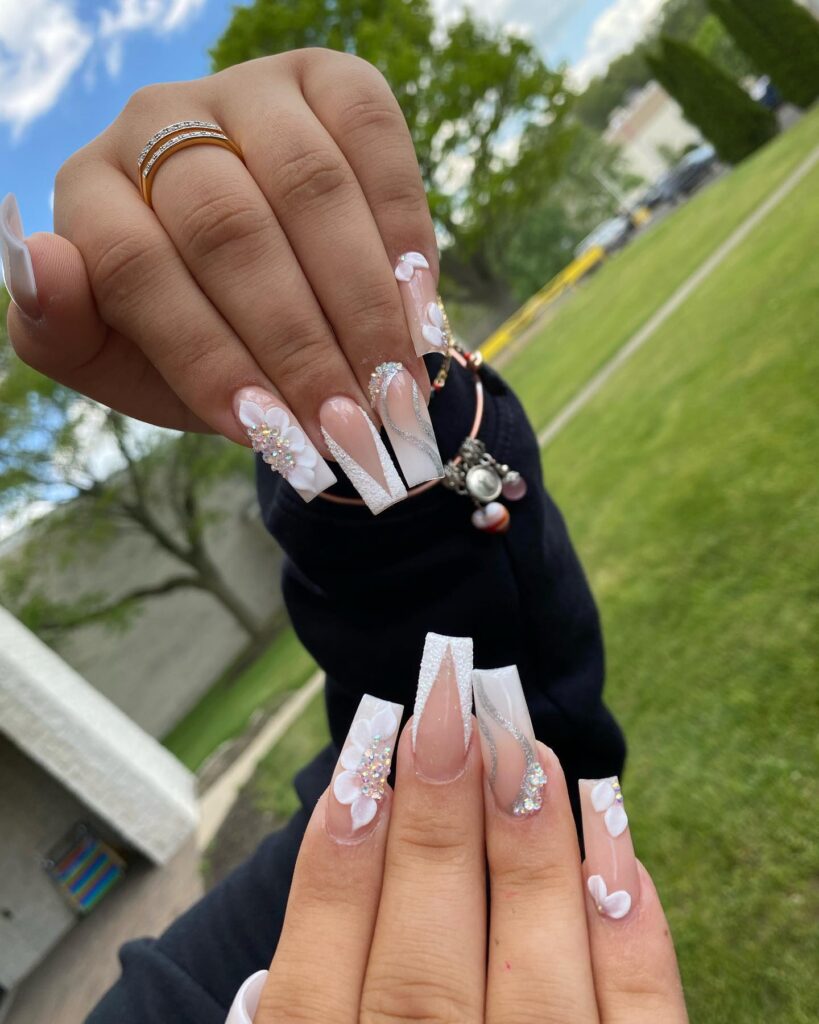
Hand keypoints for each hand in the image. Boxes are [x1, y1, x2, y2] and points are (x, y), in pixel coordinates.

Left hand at [2, 51, 447, 510]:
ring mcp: (248, 89)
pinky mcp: (329, 79)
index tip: (274, 436)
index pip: (137, 268)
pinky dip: (404, 229)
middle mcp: (158, 122)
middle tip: (351, 428)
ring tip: (396, 390)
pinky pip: (373, 136)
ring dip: (361, 303)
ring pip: (308, 186)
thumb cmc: (192, 330)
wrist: (276, 288)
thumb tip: (46, 267)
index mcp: (93, 190)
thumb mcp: (121, 356)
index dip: (208, 357)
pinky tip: (420, 314)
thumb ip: (64, 331)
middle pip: (229, 227)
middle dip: (298, 343)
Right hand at [229, 637, 687, 1022]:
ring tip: (522, 742)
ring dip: (528, 850)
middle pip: (422, 970)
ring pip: (534, 982)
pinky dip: (631, 928)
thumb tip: (350, 831)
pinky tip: (613, 833)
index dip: (336, 862)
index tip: (362, 755)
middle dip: (434, 827)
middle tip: (448, 710)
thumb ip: (311, 999)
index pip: (316, 985)